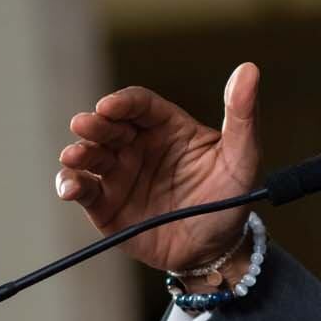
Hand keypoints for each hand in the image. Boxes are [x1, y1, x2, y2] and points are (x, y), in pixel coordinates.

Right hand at [54, 63, 262, 272]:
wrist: (216, 250)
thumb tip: (249, 69)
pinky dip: (71, 185)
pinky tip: (71, 187)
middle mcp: (137, 146)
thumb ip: (243, 115)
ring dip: (79, 153)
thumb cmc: (231, 199)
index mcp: (167, 128)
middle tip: (85, 124)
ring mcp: (119, 174)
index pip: (140, 105)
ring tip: (74, 156)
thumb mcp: (244, 157)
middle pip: (109, 127)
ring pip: (90, 155)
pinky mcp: (106, 205)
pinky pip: (84, 190)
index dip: (123, 102)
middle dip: (95, 124)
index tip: (111, 105)